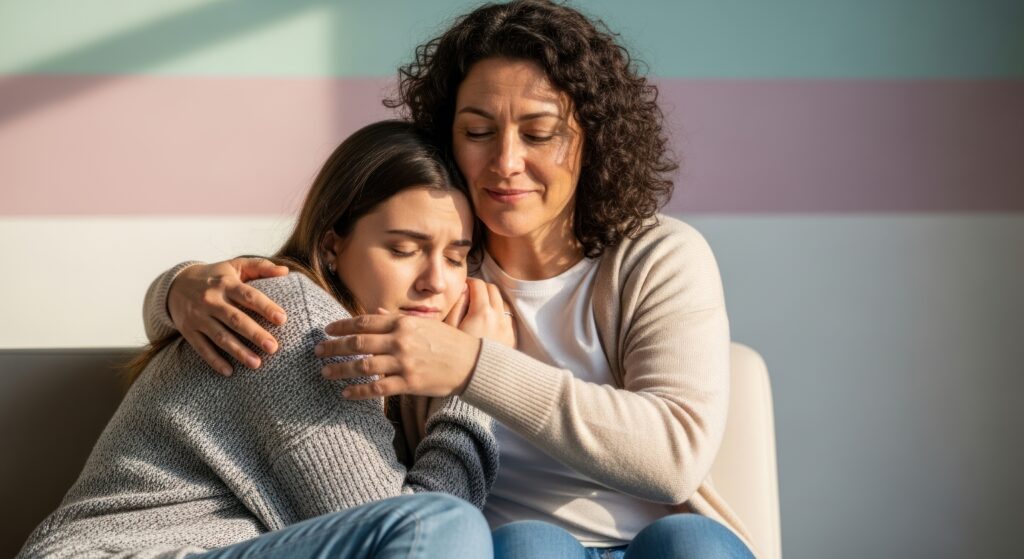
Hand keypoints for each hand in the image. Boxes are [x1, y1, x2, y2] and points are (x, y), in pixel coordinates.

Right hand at [168, 257, 288, 374]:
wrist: (175, 285)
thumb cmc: (215, 276)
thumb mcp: (235, 266)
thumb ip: (260, 267)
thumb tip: (285, 270)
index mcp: (225, 283)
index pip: (248, 295)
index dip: (265, 307)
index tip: (282, 319)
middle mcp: (211, 300)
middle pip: (235, 319)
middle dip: (254, 334)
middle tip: (273, 347)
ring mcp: (198, 317)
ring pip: (219, 336)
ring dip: (238, 351)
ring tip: (256, 364)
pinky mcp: (188, 331)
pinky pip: (201, 348)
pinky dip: (214, 361)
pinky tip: (229, 372)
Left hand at [316, 314, 480, 399]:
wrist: (472, 363)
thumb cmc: (448, 341)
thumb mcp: (424, 323)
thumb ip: (397, 319)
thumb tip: (373, 310)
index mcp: (403, 323)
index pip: (364, 321)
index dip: (342, 326)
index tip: (327, 330)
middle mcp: (400, 341)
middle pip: (357, 343)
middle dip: (334, 347)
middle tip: (318, 351)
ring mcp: (404, 362)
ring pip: (362, 366)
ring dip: (340, 369)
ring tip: (325, 372)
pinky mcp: (408, 382)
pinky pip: (376, 388)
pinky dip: (358, 391)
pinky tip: (345, 393)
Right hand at [444, 278, 515, 348]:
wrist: (472, 383)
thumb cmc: (456, 354)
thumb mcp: (450, 329)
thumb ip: (457, 305)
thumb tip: (465, 287)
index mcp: (481, 313)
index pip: (479, 284)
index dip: (469, 282)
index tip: (463, 288)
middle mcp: (498, 318)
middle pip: (493, 289)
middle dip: (481, 288)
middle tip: (470, 296)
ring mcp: (507, 329)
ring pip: (503, 302)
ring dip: (492, 301)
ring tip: (479, 310)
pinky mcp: (511, 339)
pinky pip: (509, 318)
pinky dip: (500, 314)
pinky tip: (489, 323)